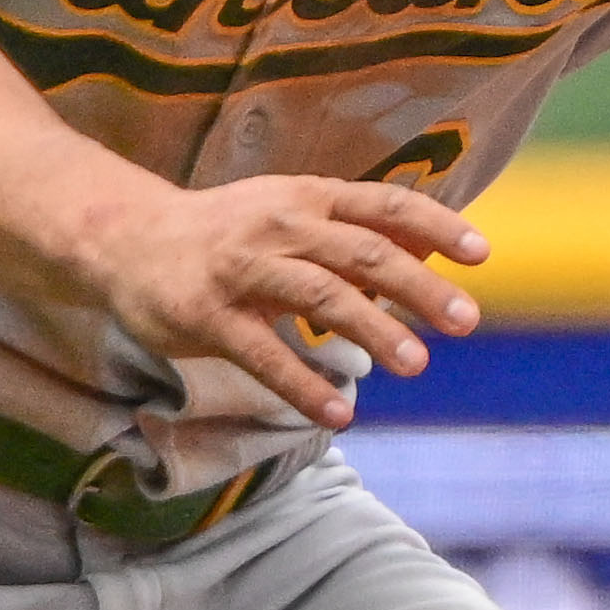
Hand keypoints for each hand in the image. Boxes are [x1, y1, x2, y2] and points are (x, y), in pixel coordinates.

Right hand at [79, 169, 489, 428]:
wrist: (127, 239)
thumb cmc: (225, 231)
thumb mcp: (290, 214)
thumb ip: (354, 233)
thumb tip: (432, 252)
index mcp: (305, 197)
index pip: (382, 205)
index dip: (435, 226)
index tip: (482, 254)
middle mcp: (278, 225)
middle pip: (361, 252)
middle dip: (418, 287)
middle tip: (466, 320)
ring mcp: (240, 268)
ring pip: (318, 295)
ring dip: (372, 330)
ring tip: (417, 364)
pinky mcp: (207, 315)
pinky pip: (262, 353)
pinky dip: (303, 383)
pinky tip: (339, 413)